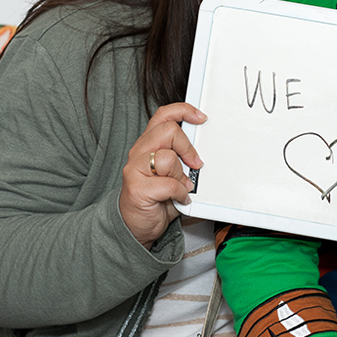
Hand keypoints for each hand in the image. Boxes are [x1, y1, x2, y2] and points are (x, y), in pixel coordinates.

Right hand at [119, 103, 205, 248]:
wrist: (135, 226)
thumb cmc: (156, 198)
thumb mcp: (171, 172)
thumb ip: (181, 158)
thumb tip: (201, 152)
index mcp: (148, 143)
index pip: (163, 115)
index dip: (183, 111)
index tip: (200, 117)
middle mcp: (139, 152)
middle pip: (168, 131)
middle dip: (187, 147)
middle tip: (195, 163)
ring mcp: (135, 169)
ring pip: (168, 158)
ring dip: (181, 176)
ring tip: (180, 186)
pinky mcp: (137, 188)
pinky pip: (169, 184)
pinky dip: (180, 193)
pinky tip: (178, 198)